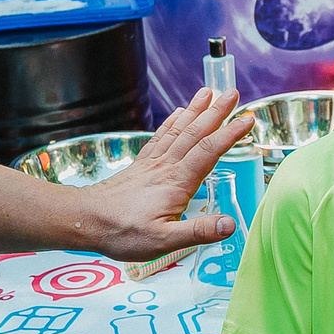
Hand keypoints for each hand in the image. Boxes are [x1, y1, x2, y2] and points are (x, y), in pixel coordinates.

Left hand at [76, 89, 256, 259]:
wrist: (85, 220)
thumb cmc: (122, 232)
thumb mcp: (164, 241)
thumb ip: (199, 231)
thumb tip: (230, 224)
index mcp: (177, 183)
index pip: (209, 152)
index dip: (230, 134)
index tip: (247, 119)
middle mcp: (166, 167)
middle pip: (196, 133)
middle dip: (216, 112)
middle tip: (232, 93)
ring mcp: (152, 164)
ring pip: (179, 131)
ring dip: (196, 111)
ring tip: (209, 93)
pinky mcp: (141, 166)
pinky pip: (160, 137)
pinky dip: (172, 122)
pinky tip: (178, 113)